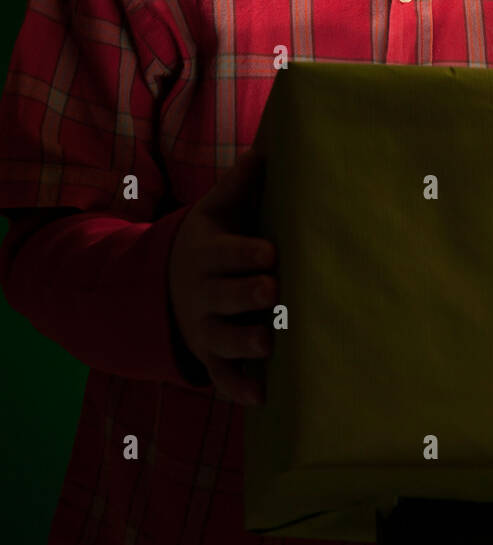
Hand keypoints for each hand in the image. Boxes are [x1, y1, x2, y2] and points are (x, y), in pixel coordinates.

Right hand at [168, 148, 276, 404]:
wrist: (168, 285)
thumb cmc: (210, 242)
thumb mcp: (215, 212)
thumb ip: (239, 184)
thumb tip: (264, 147)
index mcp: (209, 254)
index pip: (228, 253)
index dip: (246, 254)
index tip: (270, 252)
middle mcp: (204, 293)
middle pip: (225, 297)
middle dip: (247, 295)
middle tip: (273, 291)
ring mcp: (205, 327)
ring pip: (223, 339)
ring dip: (245, 342)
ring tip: (268, 343)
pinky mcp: (209, 355)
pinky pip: (220, 375)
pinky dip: (236, 388)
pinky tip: (259, 397)